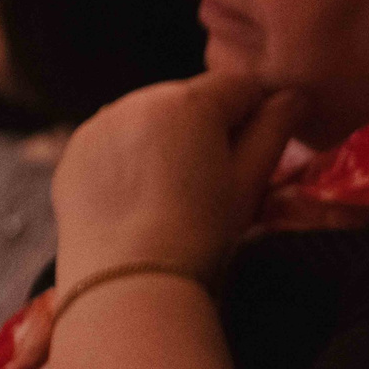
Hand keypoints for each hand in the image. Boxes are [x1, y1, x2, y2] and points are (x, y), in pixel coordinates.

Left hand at [51, 74, 309, 283]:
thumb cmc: (201, 233)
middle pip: (190, 101)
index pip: (240, 86)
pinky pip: (113, 144)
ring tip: (172, 197)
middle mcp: (139, 99)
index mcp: (190, 101)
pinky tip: (138, 204)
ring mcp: (100, 124)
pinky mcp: (74, 154)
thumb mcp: (249, 182)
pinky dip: (129, 163)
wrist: (128, 282)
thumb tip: (294, 97)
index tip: (257, 155)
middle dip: (206, 129)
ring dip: (166, 143)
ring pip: (149, 121)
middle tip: (213, 184)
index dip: (257, 116)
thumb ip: (275, 130)